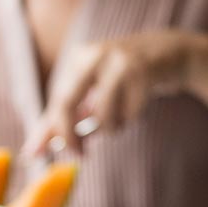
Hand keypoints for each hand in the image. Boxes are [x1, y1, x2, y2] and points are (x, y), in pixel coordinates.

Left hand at [26, 30, 207, 155]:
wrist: (171, 52)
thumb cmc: (126, 77)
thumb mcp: (96, 90)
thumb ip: (69, 116)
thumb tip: (36, 149)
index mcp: (78, 58)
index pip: (55, 99)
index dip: (49, 130)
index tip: (39, 154)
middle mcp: (94, 55)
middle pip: (66, 103)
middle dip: (69, 135)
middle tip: (79, 154)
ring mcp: (119, 61)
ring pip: (102, 114)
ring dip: (112, 127)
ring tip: (121, 118)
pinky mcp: (143, 71)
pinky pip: (130, 113)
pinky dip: (132, 117)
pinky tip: (139, 103)